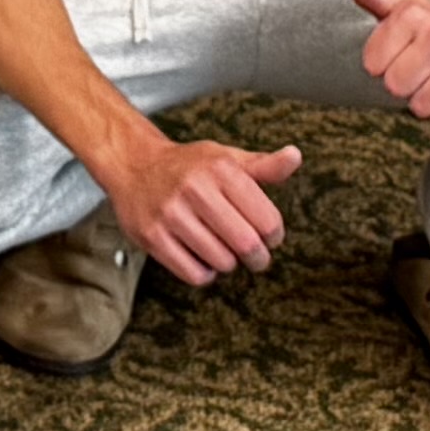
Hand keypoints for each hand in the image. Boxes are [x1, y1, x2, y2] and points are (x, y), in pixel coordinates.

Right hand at [102, 123, 301, 285]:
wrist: (133, 164)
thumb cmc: (189, 166)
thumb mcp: (227, 158)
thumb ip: (264, 166)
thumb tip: (295, 156)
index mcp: (221, 169)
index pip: (267, 220)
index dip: (275, 236)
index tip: (269, 236)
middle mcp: (195, 189)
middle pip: (247, 245)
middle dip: (258, 258)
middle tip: (254, 256)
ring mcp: (171, 214)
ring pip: (222, 262)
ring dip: (228, 263)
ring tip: (221, 248)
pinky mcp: (152, 236)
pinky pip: (194, 274)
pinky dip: (204, 273)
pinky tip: (201, 257)